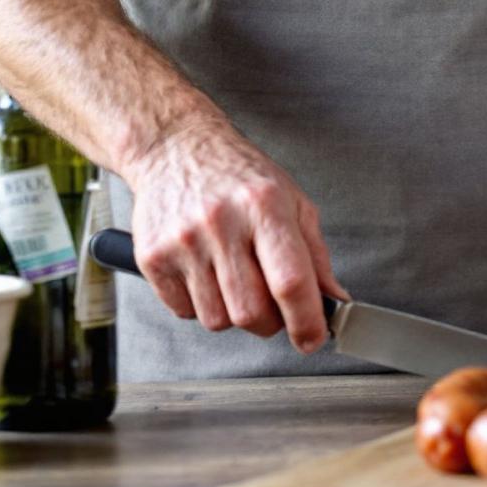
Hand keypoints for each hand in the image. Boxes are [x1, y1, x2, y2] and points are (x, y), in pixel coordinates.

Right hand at [123, 119, 348, 352]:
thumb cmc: (239, 176)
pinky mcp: (152, 256)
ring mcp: (183, 241)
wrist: (175, 147)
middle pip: (252, 311)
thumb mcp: (292, 202)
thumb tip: (334, 302)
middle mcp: (222, 223)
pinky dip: (201, 306)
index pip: (290, 281)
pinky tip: (206, 274)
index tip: (313, 338)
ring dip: (234, 314)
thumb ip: (316, 256)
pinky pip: (184, 312)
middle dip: (271, 323)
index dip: (306, 321)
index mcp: (265, 206)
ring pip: (218, 320)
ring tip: (235, 279)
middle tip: (274, 306)